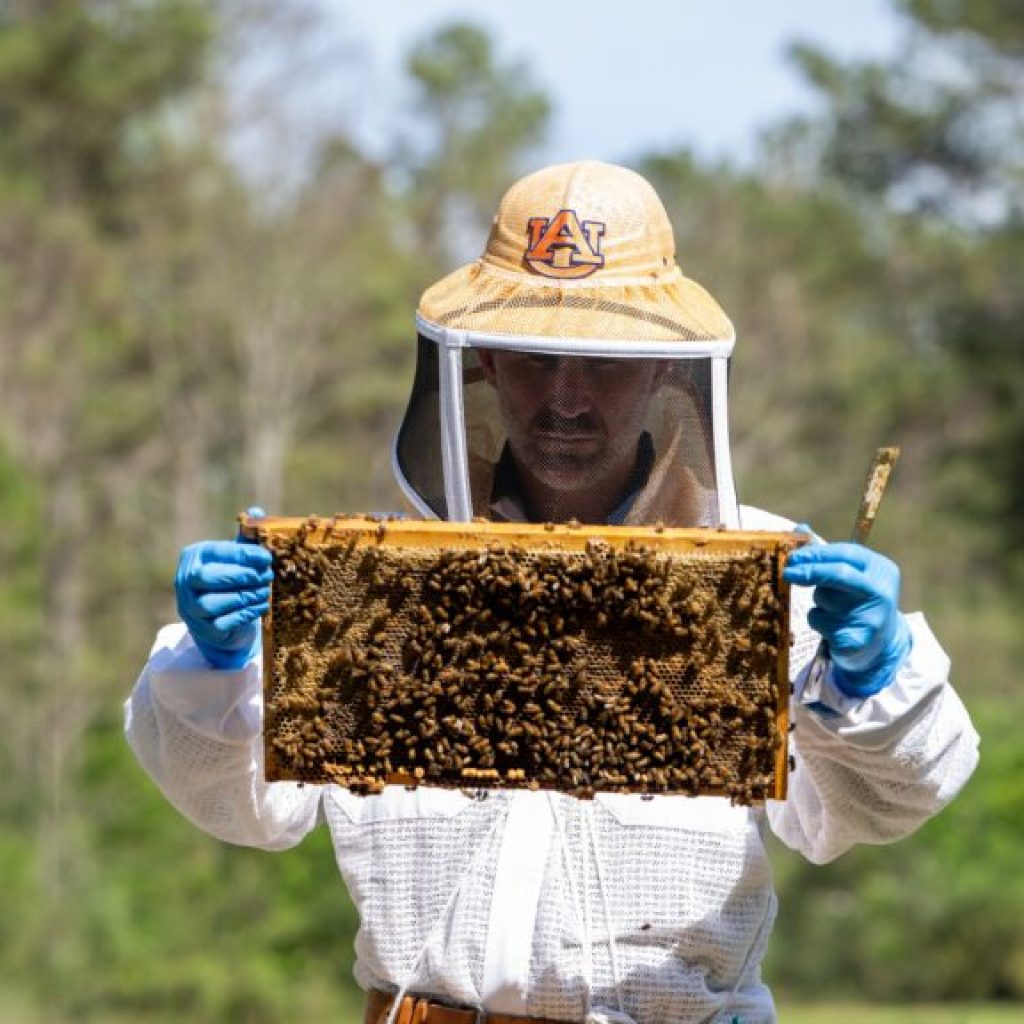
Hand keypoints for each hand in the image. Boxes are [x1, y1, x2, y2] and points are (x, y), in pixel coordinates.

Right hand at [174, 507, 272, 669]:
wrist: (219, 617)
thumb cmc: (230, 578)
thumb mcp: (236, 556)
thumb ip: (246, 538)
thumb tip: (256, 511)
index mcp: (194, 556)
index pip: (216, 553)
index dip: (244, 555)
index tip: (267, 557)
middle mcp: (185, 581)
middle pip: (207, 577)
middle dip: (241, 576)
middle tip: (267, 575)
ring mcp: (191, 608)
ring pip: (213, 603)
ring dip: (244, 596)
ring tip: (265, 591)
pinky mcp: (203, 629)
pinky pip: (222, 623)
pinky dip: (245, 614)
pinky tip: (261, 606)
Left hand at [783, 537, 911, 696]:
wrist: (881, 644)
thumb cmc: (858, 601)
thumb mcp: (850, 574)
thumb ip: (826, 554)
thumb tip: (799, 528)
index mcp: (881, 569)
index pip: (846, 553)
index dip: (816, 553)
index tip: (793, 556)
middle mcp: (881, 592)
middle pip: (839, 574)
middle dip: (810, 571)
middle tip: (788, 572)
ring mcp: (872, 618)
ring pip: (824, 600)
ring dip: (817, 603)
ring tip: (833, 610)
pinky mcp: (857, 640)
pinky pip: (821, 623)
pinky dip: (818, 622)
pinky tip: (833, 628)